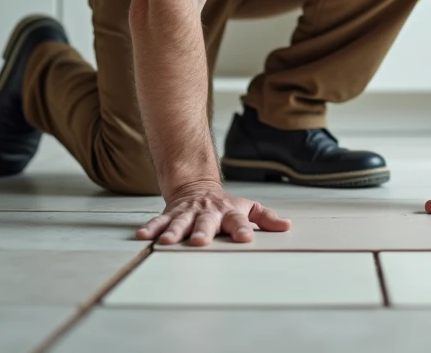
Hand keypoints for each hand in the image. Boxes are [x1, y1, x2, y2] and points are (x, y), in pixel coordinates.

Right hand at [135, 182, 290, 245]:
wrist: (196, 186)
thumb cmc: (225, 205)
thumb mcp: (247, 207)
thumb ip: (266, 218)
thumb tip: (287, 226)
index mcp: (228, 212)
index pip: (237, 220)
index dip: (242, 228)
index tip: (246, 237)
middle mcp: (207, 212)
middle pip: (205, 222)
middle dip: (202, 231)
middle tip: (199, 242)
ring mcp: (187, 213)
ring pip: (179, 222)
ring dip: (173, 232)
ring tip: (166, 243)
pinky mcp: (171, 215)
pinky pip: (159, 221)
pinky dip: (151, 229)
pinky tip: (143, 237)